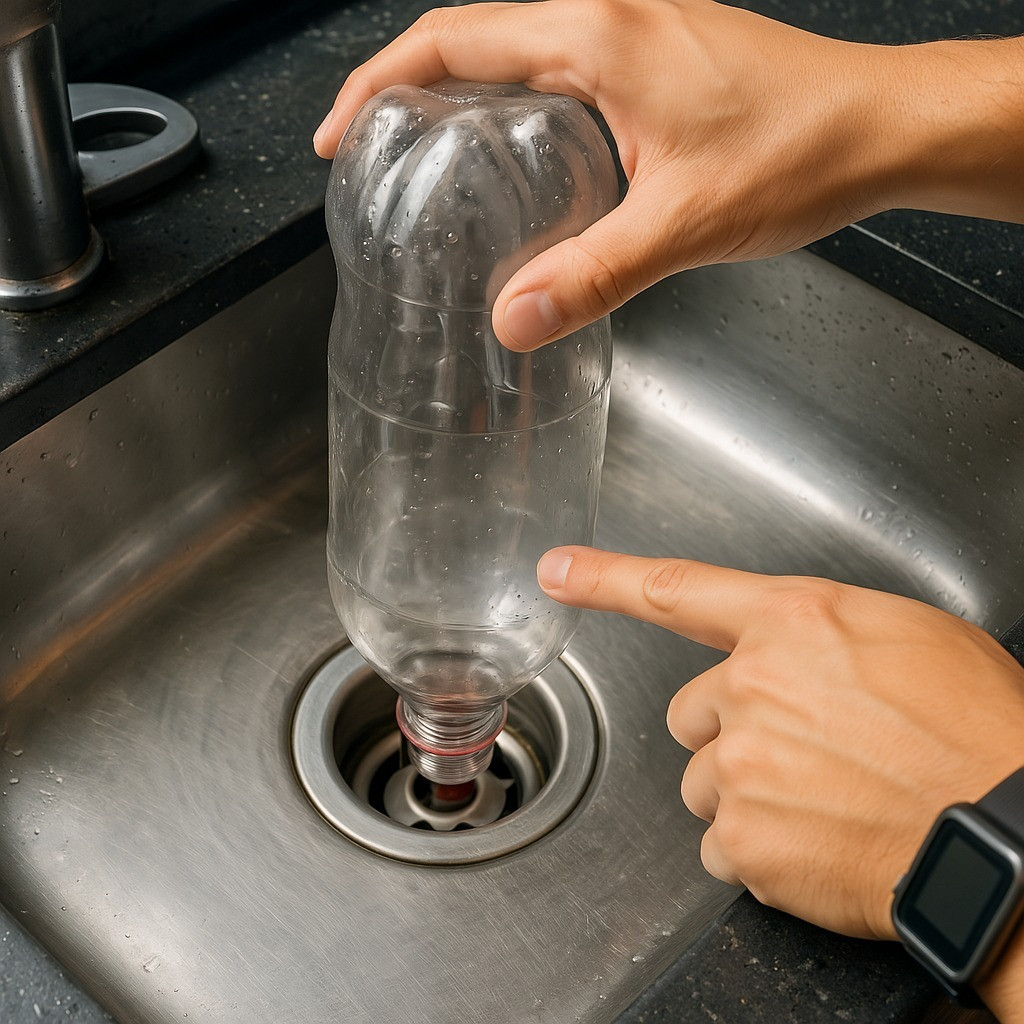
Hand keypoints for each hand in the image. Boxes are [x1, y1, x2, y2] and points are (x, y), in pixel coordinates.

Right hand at [314, 0, 1023, 350]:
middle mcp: (611, 15)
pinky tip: (519, 154)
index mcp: (599, 37)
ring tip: (428, 151)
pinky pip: (562, 62)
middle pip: (475, 31)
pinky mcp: (658, 54)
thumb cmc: (804, 149)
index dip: (381, 82)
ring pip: (518, 44)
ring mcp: (636, 28)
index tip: (343, 131)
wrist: (882, 126)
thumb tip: (514, 318)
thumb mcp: (683, 224)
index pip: (454, 38)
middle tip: (374, 146)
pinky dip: (517, 98)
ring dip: (462, 87)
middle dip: (407, 82)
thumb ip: (593, 274)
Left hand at [536, 545, 1023, 947]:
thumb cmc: (978, 731)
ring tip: (822, 798)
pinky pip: (719, 844)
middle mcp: (750, 685)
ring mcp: (740, 764)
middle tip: (805, 751)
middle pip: (692, 711)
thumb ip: (820, 635)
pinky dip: (758, 849)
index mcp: (791, 622)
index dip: (605, 579)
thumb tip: (788, 652)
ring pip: (704, 779)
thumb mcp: (907, 637)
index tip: (555, 573)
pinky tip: (815, 842)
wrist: (1010, 828)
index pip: (676, 590)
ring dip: (747, 791)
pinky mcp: (742, 839)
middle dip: (733, 730)